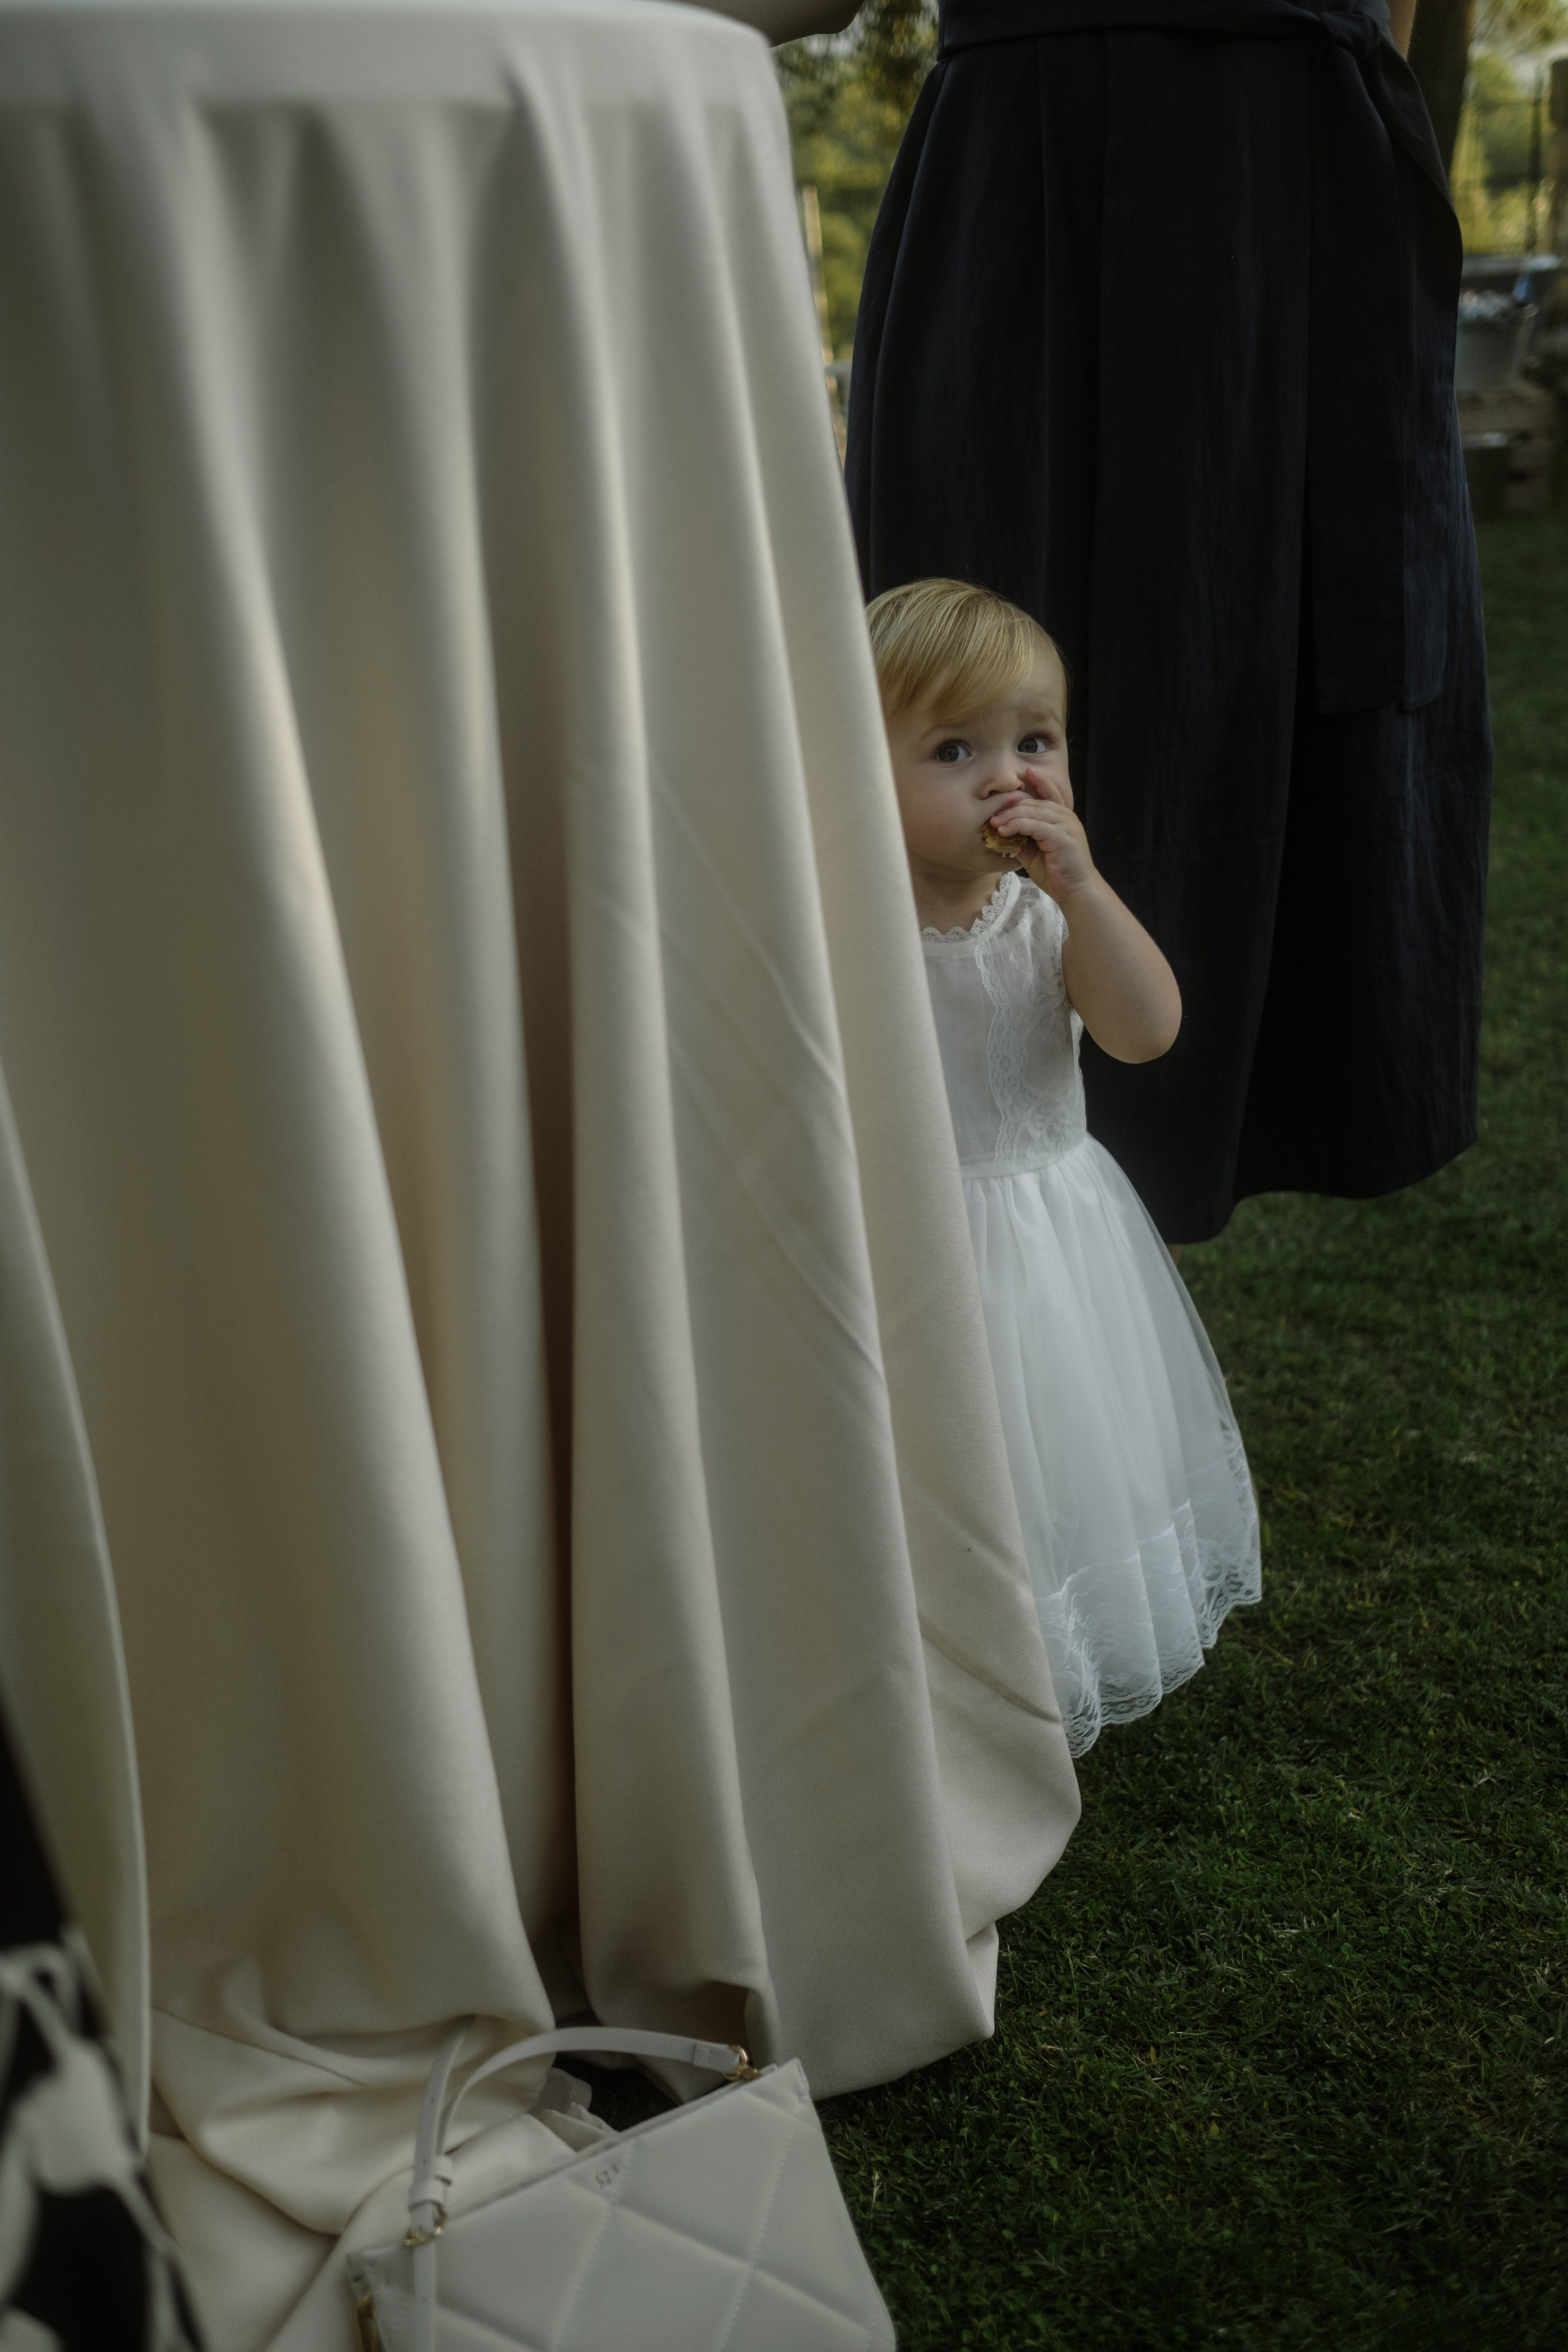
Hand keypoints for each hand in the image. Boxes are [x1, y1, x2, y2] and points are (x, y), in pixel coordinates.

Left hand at [985, 776, 1095, 904]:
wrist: (1077, 892)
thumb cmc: (1057, 874)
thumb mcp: (1035, 853)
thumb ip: (1023, 839)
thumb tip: (1002, 833)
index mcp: (1063, 818)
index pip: (1051, 792)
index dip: (1040, 781)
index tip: (1026, 772)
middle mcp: (1066, 817)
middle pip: (1034, 803)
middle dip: (1011, 806)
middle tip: (991, 813)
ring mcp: (1066, 825)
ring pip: (1033, 812)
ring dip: (1010, 816)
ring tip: (993, 823)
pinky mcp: (1062, 837)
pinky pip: (1035, 825)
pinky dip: (1017, 826)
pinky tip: (1003, 831)